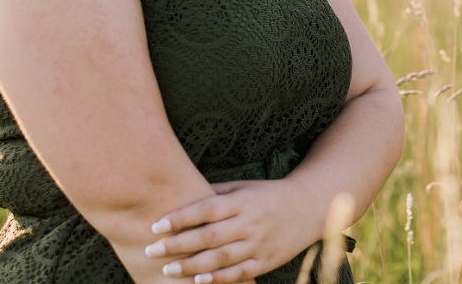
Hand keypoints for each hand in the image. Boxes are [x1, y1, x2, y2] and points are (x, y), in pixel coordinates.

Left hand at [142, 178, 320, 282]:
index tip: (156, 226)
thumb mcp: (244, 187)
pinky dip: (218, 279)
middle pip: (209, 236)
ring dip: (191, 266)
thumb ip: (216, 193)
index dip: (180, 218)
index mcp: (242, 201)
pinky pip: (239, 273)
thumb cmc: (268, 195)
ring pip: (221, 258)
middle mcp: (250, 223)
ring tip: (167, 270)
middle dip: (178, 245)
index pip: (206, 209)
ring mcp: (259, 244)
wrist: (310, 207)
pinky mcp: (266, 261)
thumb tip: (181, 196)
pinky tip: (198, 281)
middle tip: (151, 250)